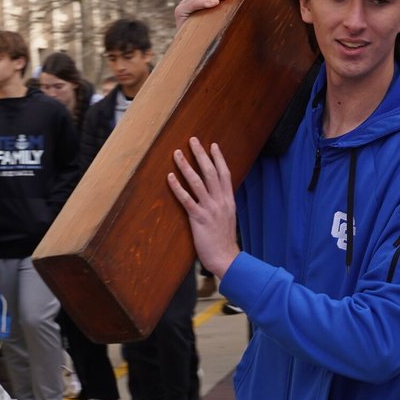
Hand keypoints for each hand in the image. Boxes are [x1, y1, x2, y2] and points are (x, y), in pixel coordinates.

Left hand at [166, 137, 239, 276]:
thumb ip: (223, 204)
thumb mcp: (229, 217)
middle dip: (201, 154)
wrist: (226, 258)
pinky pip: (187, 199)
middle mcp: (220, 201)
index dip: (218, 158)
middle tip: (193, 140)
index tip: (213, 145)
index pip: (224, 174)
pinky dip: (178, 187)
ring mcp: (210, 209)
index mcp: (228, 200)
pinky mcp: (199, 218)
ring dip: (186, 166)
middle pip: (210, 172)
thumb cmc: (225, 240)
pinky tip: (170, 177)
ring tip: (177, 153)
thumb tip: (218, 194)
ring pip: (197, 182)